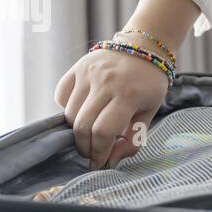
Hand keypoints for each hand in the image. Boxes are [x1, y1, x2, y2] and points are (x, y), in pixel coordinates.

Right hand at [54, 0, 200, 167]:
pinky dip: (67, 109)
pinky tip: (83, 111)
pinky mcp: (77, 67)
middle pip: (82, 126)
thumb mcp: (149, 113)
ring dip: (77, 131)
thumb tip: (111, 161)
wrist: (144, 48)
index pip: (103, 131)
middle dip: (85, 147)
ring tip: (90, 134)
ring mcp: (88, 72)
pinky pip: (61, 96)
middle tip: (93, 154)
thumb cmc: (149, 85)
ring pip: (69, 114)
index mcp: (127, 95)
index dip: (98, 153)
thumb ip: (132, 139)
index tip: (99, 164)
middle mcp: (104, 82)